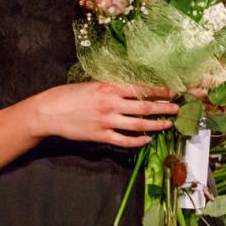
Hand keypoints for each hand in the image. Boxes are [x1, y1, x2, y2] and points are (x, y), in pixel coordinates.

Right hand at [31, 82, 177, 147]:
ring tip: (168, 124)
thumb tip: (128, 89)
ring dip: (156, 125)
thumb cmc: (66, 95)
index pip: (140, 89)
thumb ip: (110, 87)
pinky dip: (138, 141)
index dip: (159, 91)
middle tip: (178, 109)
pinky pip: (124, 140)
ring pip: (138, 124)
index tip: (172, 92)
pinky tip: (147, 140)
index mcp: (108, 87)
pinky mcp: (101, 136)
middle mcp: (111, 103)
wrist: (48, 112)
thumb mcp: (90, 84)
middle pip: (145, 107)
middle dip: (164, 108)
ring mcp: (107, 121)